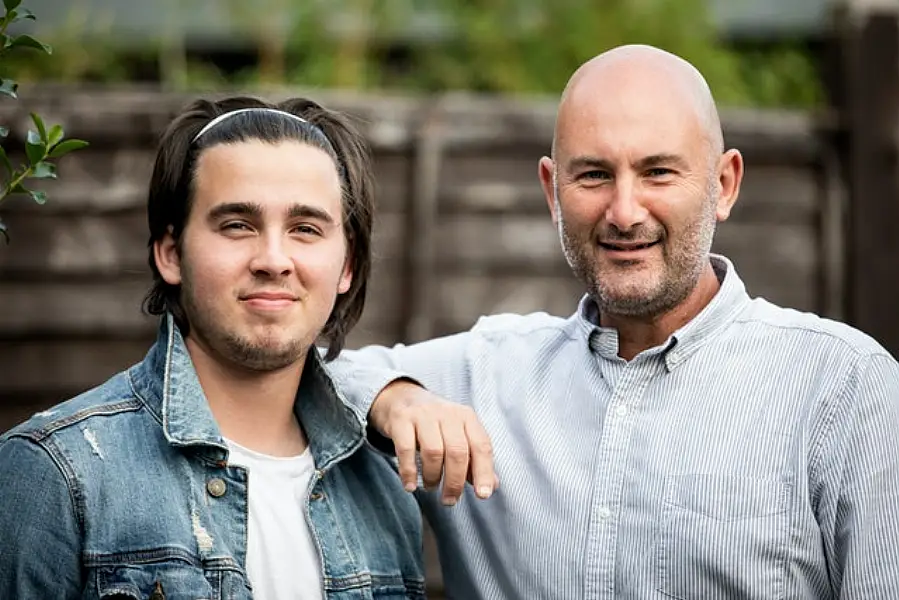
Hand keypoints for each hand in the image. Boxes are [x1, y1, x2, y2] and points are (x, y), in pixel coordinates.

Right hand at [370, 380, 497, 505]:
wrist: (401, 398)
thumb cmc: (435, 424)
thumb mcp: (458, 435)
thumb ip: (474, 460)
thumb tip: (491, 486)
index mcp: (466, 417)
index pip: (481, 445)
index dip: (484, 472)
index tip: (483, 495)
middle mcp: (447, 413)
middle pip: (457, 451)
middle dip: (455, 481)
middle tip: (449, 500)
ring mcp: (423, 414)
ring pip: (433, 451)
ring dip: (433, 477)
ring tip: (430, 487)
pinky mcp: (401, 419)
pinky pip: (406, 449)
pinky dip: (409, 472)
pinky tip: (410, 485)